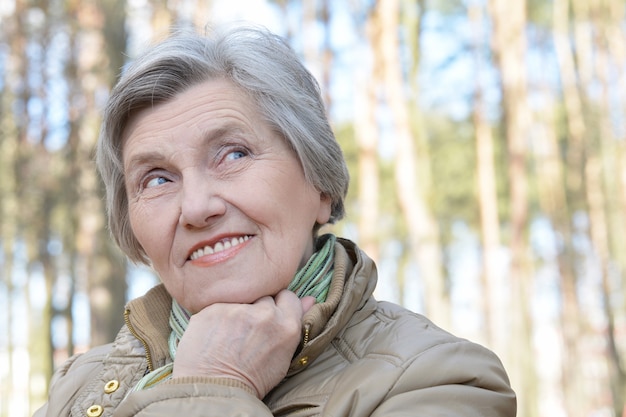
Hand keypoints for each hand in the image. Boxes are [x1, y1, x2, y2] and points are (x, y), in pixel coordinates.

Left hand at [172, 291, 315, 397]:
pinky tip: (213, 334)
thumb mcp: (282, 356)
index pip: (288, 296)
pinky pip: (217, 305)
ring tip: (228, 333)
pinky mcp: (213, 309)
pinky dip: (216, 317)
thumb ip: (295, 323)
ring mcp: (237, 310)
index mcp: (286, 325)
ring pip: (240, 299)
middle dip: (257, 307)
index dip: (278, 304)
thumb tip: (310, 299)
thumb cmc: (251, 380)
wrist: (215, 392)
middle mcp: (264, 314)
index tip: (270, 316)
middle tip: (248, 329)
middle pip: (264, 296)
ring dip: (236, 310)